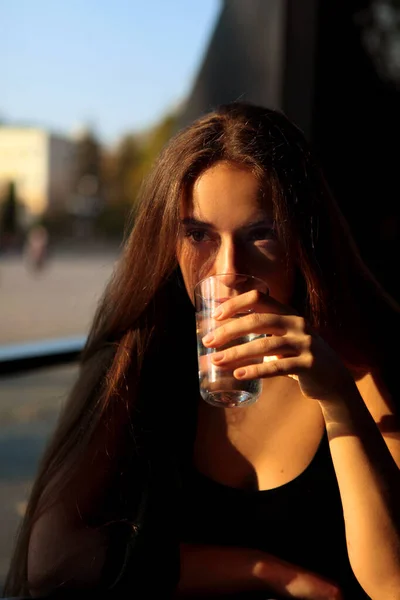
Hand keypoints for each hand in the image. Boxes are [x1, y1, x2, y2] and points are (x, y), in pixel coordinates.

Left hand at [203, 290, 354, 401]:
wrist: (333, 380)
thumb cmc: (298, 356)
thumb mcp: (283, 337)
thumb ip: (261, 330)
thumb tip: (221, 327)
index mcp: (288, 312)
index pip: (258, 297)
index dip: (235, 303)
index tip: (215, 315)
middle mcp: (297, 324)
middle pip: (257, 321)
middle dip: (228, 330)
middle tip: (207, 341)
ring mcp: (305, 344)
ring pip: (264, 346)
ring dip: (236, 353)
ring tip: (216, 361)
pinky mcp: (308, 365)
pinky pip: (277, 367)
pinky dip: (255, 371)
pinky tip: (238, 375)